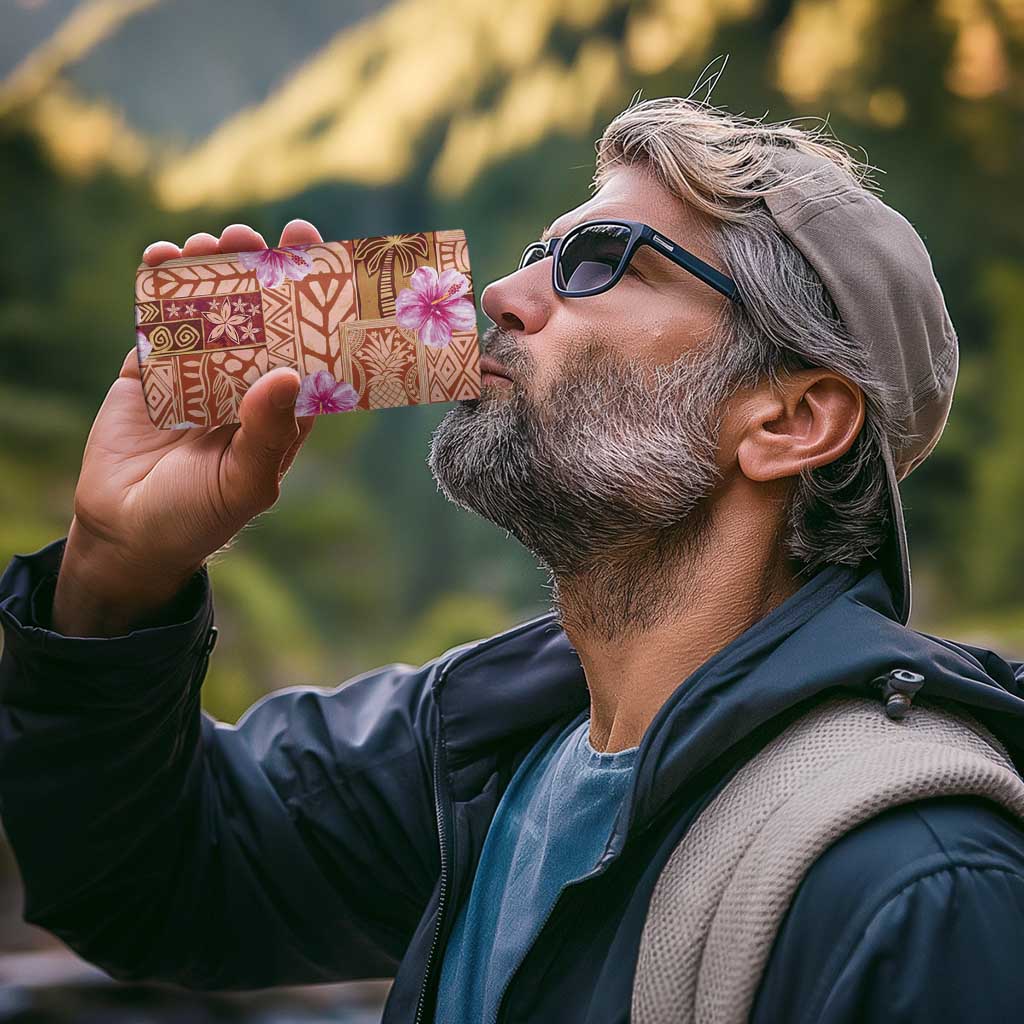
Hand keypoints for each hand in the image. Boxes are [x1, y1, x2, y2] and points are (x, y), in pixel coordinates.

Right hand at [52, 220, 322, 635]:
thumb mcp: (244, 482)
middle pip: (258, 314)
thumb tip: (288, 373)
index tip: (317, 255)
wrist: (126, 534)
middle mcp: (244, 382)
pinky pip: (157, 321)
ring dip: (210, 270)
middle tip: (254, 237)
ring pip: (208, 308)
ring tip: (209, 242)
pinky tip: (161, 258)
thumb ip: (268, 433)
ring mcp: (196, 372)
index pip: (306, 345)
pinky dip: (158, 287)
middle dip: (257, 271)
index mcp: (280, 407)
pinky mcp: (150, 370)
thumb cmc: (199, 517)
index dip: (312, 301)